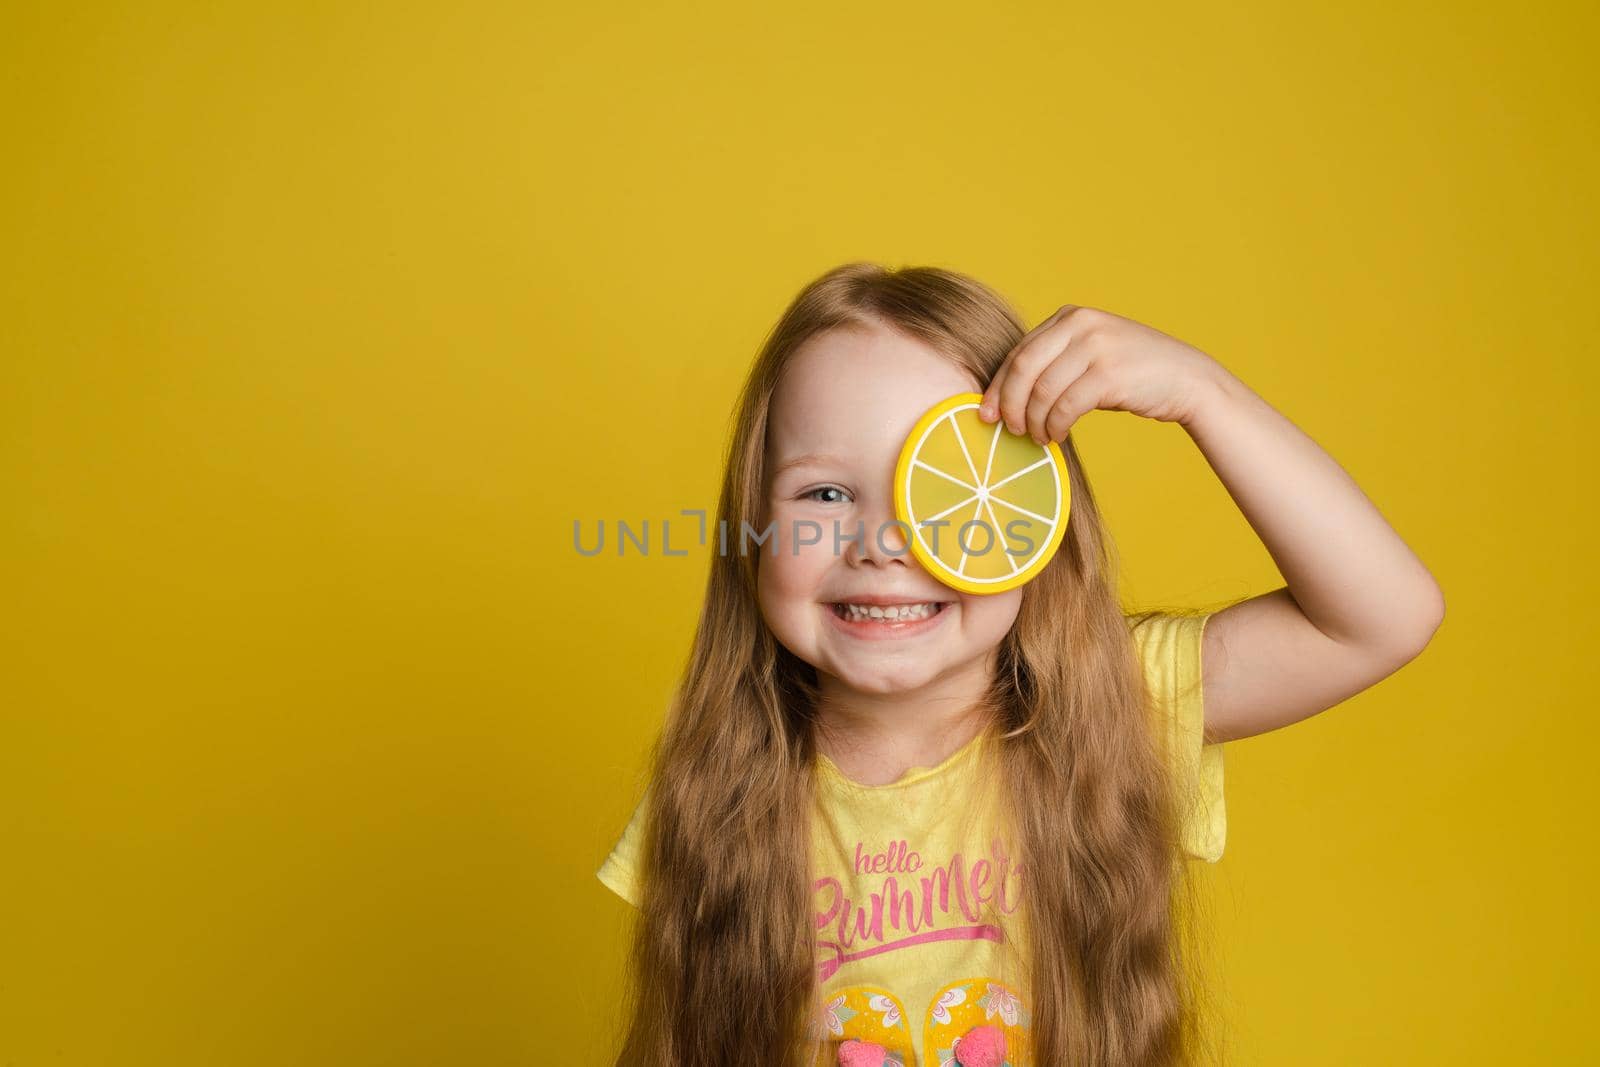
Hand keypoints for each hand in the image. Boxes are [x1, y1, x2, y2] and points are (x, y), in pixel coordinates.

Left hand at [977, 305, 1221, 442]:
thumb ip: (1054, 364)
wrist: (1186, 379)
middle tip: (1010, 430)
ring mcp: (1096, 347)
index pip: (1018, 353)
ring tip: (1038, 437)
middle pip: (1024, 370)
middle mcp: (1081, 325)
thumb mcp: (1089, 355)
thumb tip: (1005, 397)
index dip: (998, 386)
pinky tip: (1057, 435)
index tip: (986, 413)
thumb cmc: (1131, 374)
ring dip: (1034, 421)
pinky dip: (1054, 426)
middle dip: (1010, 405)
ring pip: (1042, 392)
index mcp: (1069, 317)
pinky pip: (1065, 407)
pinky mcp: (1109, 374)